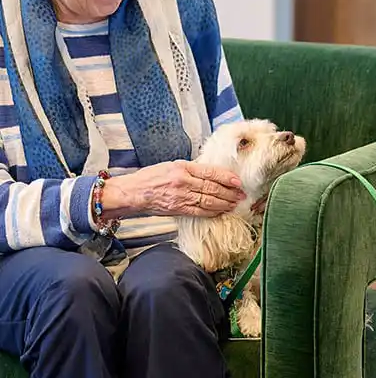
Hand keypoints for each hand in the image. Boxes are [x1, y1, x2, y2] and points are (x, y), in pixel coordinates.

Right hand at [102, 160, 245, 218]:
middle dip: (230, 192)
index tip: (238, 181)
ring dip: (225, 203)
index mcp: (183, 167)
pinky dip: (212, 212)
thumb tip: (211, 173)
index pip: (211, 172)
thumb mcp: (172, 165)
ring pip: (208, 201)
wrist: (131, 193)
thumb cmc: (151, 177)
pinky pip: (199, 212)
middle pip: (212, 188)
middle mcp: (183, 182)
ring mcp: (180, 197)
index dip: (227, 177)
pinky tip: (221, 211)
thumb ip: (191, 169)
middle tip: (242, 194)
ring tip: (236, 203)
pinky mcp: (177, 210)